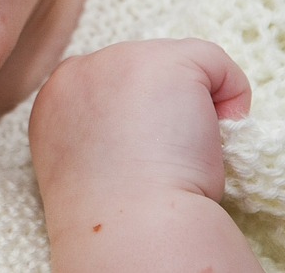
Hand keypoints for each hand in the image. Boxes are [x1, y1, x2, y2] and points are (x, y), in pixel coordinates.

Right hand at [29, 39, 258, 270]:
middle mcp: (80, 70)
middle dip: (160, 110)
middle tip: (161, 162)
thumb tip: (148, 116)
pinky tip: (217, 136)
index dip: (135, 123)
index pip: (108, 89)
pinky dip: (231, 95)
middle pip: (141, 73)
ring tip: (183, 153)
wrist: (132, 226)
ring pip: (177, 66)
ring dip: (190, 106)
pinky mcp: (166, 60)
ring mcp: (121, 58)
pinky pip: (214, 62)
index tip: (141, 161)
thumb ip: (98, 128)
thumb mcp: (85, 161)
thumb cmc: (115, 214)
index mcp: (54, 99)